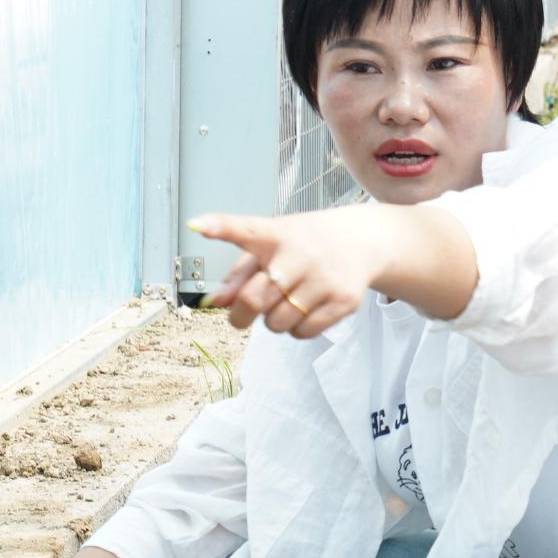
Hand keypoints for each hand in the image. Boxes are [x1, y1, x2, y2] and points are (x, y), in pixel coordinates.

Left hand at [192, 205, 402, 337]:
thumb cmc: (304, 244)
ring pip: (278, 323)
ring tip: (286, 303)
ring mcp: (325, 278)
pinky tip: (306, 309)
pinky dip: (297, 329)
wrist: (361, 241)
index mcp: (276, 234)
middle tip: (243, 314)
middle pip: (254, 300)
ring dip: (274, 321)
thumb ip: (239, 274)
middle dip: (241, 315)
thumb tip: (215, 302)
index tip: (196, 224)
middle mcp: (301, 253)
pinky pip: (303, 333)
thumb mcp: (271, 247)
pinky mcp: (344, 300)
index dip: (220, 227)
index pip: (245, 229)